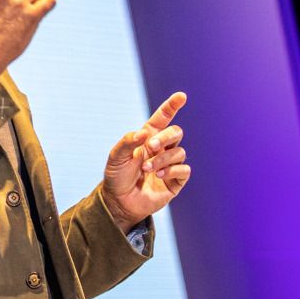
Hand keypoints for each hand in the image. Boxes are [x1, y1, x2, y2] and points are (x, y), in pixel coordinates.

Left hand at [104, 92, 191, 232]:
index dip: (171, 106)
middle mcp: (161, 149)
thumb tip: (145, 132)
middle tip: (151, 146)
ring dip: (162, 159)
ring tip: (146, 170)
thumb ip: (128, 142)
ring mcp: (169, 164)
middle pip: (175, 133)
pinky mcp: (175, 181)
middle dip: (166, 137)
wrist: (119, 202)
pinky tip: (158, 176)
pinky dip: (172, 171)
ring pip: (179, 152)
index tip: (181, 96)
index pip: (162, 119)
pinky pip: (184, 170)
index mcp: (147, 139)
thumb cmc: (116, 177)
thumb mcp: (116, 157)